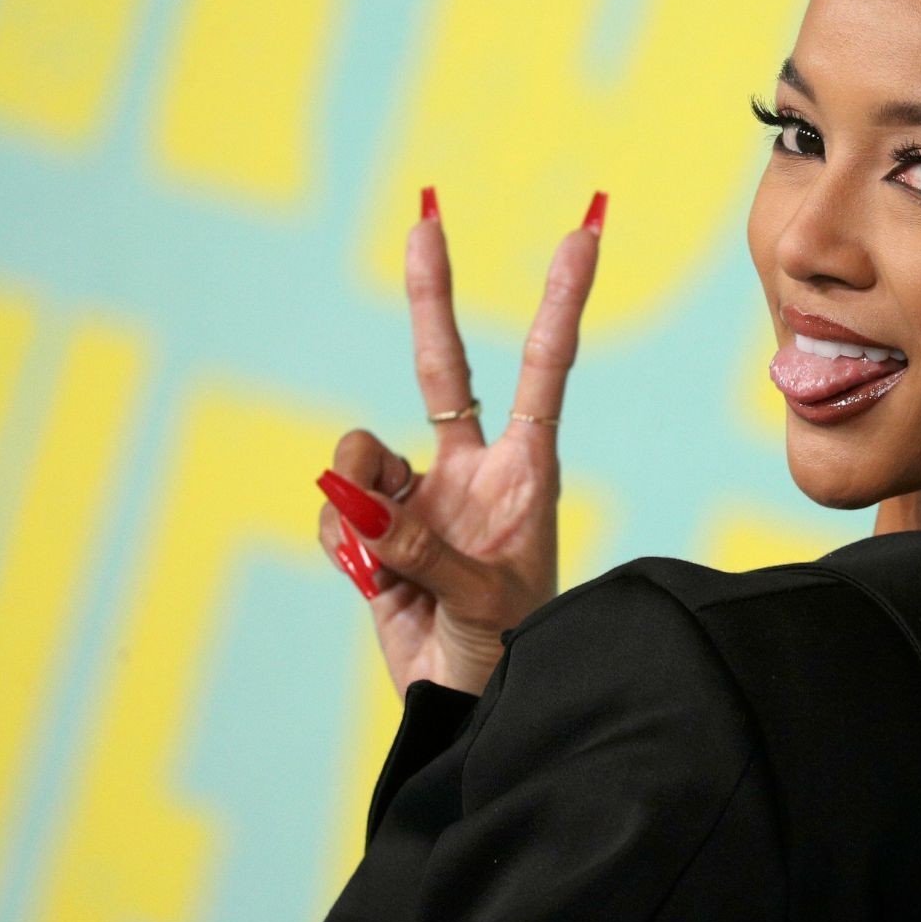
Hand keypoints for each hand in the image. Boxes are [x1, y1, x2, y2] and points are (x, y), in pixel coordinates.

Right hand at [316, 186, 607, 698]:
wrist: (474, 707)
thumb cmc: (513, 654)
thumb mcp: (484, 605)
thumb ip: (421, 550)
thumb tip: (358, 499)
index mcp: (526, 472)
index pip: (546, 369)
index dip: (562, 301)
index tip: (584, 234)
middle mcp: (474, 471)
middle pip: (444, 367)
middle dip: (431, 293)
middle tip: (425, 214)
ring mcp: (422, 498)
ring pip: (362, 453)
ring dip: (357, 489)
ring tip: (384, 551)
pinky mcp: (376, 531)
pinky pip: (336, 509)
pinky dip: (339, 537)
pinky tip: (371, 577)